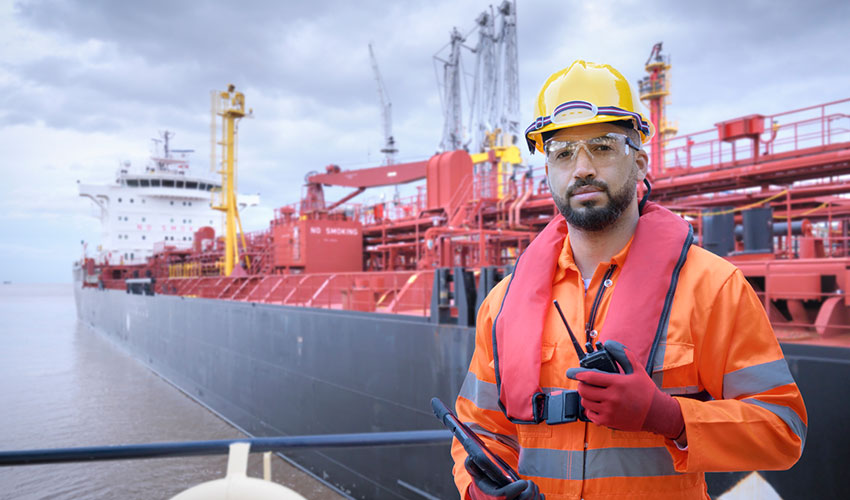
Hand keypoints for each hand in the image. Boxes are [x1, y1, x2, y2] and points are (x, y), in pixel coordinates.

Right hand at [465, 456, 543, 499]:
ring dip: (535, 492)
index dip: (517, 487)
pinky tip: (535, 494)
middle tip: (529, 483)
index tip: (523, 481)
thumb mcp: (474, 473)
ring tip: (531, 486)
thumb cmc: (483, 482)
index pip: (506, 496)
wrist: (485, 497)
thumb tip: (471, 456)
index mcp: (493, 498)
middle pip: (524, 499)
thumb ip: (471, 464)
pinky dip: (539, 499)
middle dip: (530, 488)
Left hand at [566, 340, 683, 438]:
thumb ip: (623, 355)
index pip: (590, 377)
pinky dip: (590, 410)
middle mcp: (612, 398)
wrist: (656, 414)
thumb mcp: (637, 370)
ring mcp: (610, 411)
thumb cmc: (646, 391)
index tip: (574, 373)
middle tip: (585, 383)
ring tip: (591, 394)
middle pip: (584, 390)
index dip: (579, 374)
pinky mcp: (609, 421)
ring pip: (585, 402)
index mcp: (617, 383)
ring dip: (586, 397)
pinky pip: (590, 415)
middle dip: (582, 385)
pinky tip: (596, 405)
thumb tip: (609, 343)